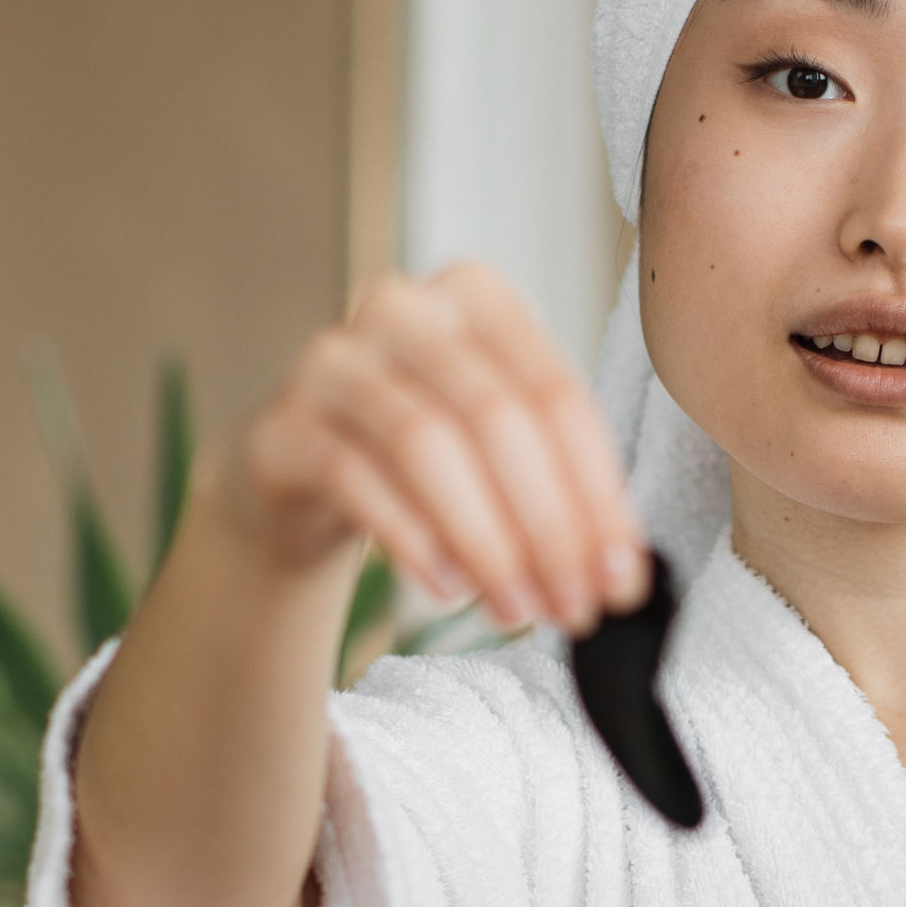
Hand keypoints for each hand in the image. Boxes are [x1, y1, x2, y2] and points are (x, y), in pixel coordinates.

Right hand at [230, 261, 650, 633]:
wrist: (303, 467)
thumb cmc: (423, 452)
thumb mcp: (499, 447)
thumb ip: (562, 489)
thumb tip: (622, 572)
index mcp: (477, 297)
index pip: (556, 395)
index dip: (597, 494)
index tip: (621, 578)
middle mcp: (403, 309)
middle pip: (495, 416)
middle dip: (546, 525)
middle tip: (572, 605)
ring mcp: (334, 360)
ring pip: (426, 444)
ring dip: (483, 540)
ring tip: (515, 609)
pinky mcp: (283, 423)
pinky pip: (354, 477)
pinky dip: (410, 538)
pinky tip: (445, 589)